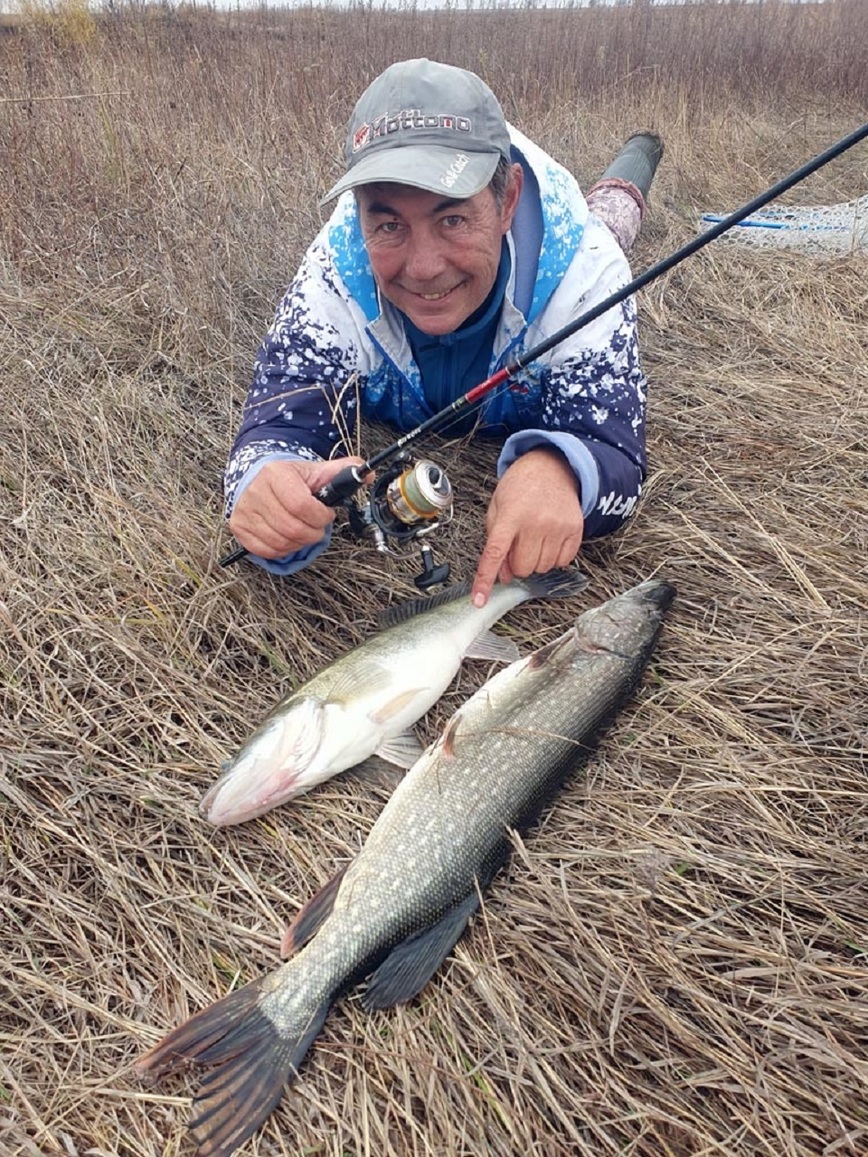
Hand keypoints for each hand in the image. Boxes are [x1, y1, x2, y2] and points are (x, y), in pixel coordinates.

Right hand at [229, 457, 367, 558]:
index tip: (325, 514)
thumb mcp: (316, 471)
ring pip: (280, 542)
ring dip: (299, 542)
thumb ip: (342, 472)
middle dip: (312, 532)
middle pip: (291, 528)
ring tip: (303, 530)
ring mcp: (245, 511)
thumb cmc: (291, 479)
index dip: (319, 517)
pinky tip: (289, 537)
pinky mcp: (239, 528)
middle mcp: (256, 491)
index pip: (301, 505)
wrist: (259, 479)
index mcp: (276, 474)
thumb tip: (366, 474)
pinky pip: (266, 550)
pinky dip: (283, 549)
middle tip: (316, 526)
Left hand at [472, 447, 583, 605]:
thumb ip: (495, 541)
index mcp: (510, 516)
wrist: (553, 467)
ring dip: (535, 561)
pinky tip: (549, 540)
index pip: (494, 554)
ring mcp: (558, 527)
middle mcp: (535, 523)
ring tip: (534, 539)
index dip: (485, 580)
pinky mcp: (575, 530)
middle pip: (522, 568)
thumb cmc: (521, 487)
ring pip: (542, 568)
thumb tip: (503, 575)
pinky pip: (562, 563)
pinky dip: (553, 558)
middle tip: (517, 546)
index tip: (479, 600)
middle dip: (516, 564)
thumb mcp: (498, 507)